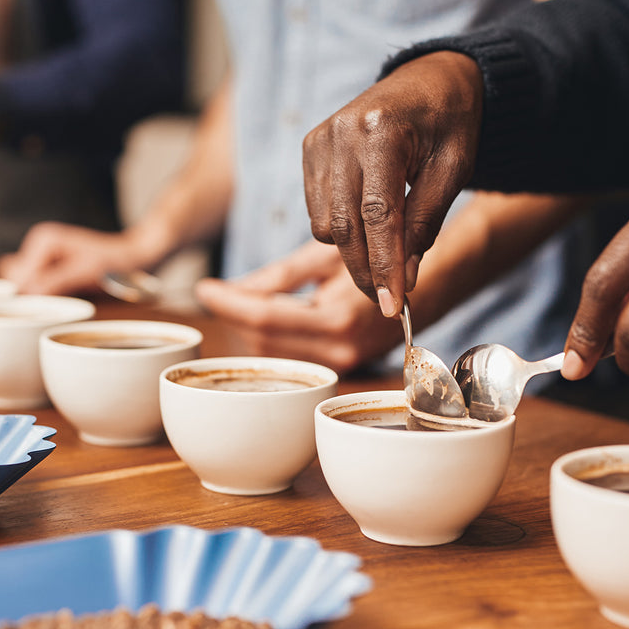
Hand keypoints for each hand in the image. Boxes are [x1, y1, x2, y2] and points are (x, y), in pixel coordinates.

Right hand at [0, 222, 157, 295]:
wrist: (134, 259)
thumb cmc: (114, 263)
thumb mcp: (84, 273)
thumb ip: (55, 282)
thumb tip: (28, 295)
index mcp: (43, 241)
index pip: (18, 276)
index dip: (30, 295)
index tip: (49, 307)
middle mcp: (39, 245)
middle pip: (15, 279)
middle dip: (32, 294)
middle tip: (59, 302)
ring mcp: (43, 256)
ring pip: (23, 284)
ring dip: (38, 296)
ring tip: (64, 298)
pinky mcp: (51, 267)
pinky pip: (35, 286)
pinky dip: (45, 295)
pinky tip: (64, 297)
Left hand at [194, 240, 399, 373]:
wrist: (425, 287)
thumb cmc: (375, 259)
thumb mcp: (324, 257)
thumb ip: (275, 277)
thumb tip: (227, 291)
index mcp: (338, 318)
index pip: (265, 318)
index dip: (228, 303)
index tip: (204, 287)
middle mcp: (340, 350)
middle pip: (262, 343)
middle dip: (233, 317)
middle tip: (216, 292)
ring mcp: (341, 365)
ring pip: (271, 356)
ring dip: (246, 330)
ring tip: (236, 302)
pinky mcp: (339, 370)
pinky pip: (289, 359)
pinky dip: (267, 340)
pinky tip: (259, 320)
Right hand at [302, 51, 483, 316]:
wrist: (429, 78)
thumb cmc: (449, 122)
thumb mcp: (454, 170)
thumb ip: (426, 223)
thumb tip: (404, 279)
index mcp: (382, 131)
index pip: (379, 214)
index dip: (385, 265)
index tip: (394, 305)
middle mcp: (341, 133)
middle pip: (346, 226)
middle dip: (367, 271)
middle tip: (389, 302)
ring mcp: (319, 140)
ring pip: (326, 225)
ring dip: (355, 252)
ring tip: (387, 255)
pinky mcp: (309, 149)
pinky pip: (317, 212)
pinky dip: (341, 230)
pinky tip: (368, 225)